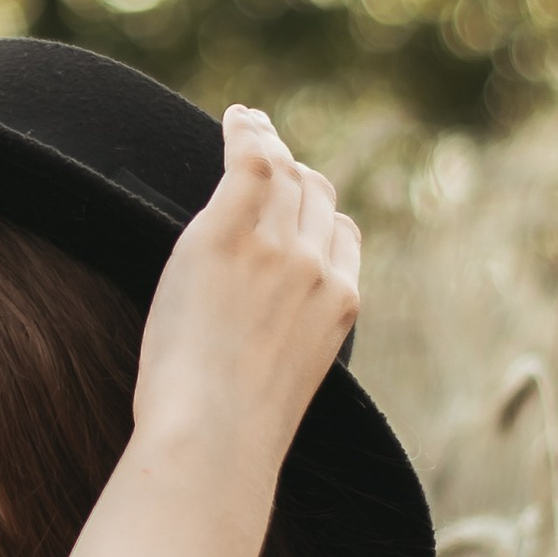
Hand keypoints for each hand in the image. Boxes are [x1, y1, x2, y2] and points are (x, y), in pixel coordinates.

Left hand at [132, 107, 359, 471]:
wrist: (214, 438)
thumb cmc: (230, 434)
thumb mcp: (281, 387)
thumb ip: (283, 347)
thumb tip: (254, 351)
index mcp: (340, 306)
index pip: (343, 237)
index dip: (320, 216)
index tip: (299, 207)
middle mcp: (319, 268)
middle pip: (316, 197)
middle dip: (295, 176)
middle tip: (268, 157)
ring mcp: (278, 248)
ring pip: (285, 175)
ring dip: (269, 146)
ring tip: (249, 128)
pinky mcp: (229, 235)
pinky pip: (250, 161)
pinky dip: (247, 132)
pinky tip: (237, 119)